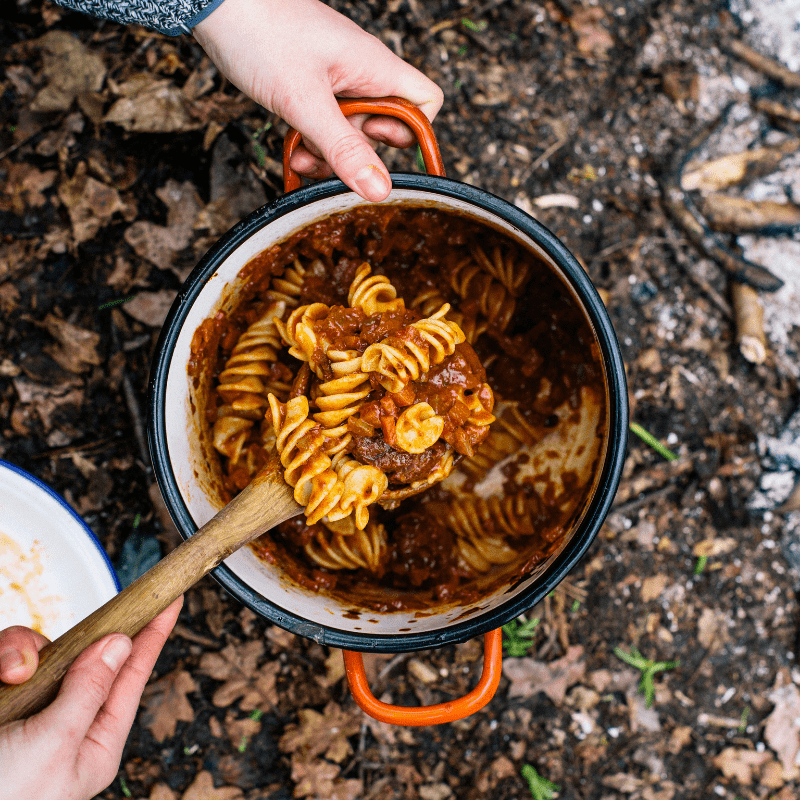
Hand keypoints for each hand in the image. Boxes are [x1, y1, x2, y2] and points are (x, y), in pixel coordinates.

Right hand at [0, 597, 182, 799]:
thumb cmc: (6, 798)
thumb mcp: (54, 746)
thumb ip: (88, 691)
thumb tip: (119, 645)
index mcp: (95, 741)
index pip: (133, 675)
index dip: (153, 634)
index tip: (171, 600)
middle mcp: (66, 723)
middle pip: (81, 655)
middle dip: (62, 647)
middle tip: (38, 661)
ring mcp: (31, 712)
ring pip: (39, 654)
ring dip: (19, 656)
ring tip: (9, 677)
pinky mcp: (2, 702)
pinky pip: (7, 662)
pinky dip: (2, 661)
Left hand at [193, 0, 443, 200]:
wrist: (213, 1)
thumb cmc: (259, 32)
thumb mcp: (304, 101)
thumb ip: (344, 148)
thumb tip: (379, 188)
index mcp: (374, 66)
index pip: (425, 103)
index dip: (415, 135)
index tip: (386, 153)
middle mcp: (361, 72)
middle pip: (386, 127)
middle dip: (359, 153)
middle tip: (329, 156)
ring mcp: (336, 79)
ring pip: (350, 131)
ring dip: (328, 152)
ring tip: (301, 155)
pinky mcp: (310, 85)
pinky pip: (324, 125)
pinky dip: (311, 141)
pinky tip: (292, 147)